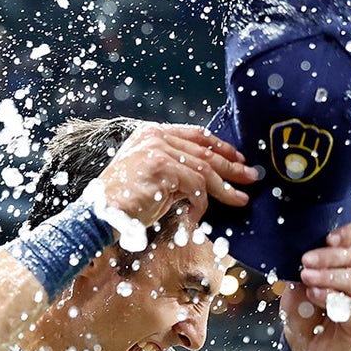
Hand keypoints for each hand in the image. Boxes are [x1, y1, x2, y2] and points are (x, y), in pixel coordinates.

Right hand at [94, 123, 257, 227]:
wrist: (98, 215)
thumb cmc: (123, 203)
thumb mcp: (153, 179)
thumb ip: (177, 171)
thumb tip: (210, 179)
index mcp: (151, 134)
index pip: (195, 135)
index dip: (221, 147)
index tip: (238, 159)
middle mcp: (155, 136)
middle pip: (205, 150)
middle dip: (232, 166)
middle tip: (251, 178)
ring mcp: (158, 150)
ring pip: (204, 169)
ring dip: (225, 188)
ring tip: (240, 199)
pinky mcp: (162, 168)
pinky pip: (195, 186)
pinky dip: (201, 204)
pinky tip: (198, 217)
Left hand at [280, 220, 350, 350]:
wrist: (302, 342)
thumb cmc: (303, 306)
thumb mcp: (298, 280)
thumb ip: (306, 264)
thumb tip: (303, 248)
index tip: (329, 238)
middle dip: (328, 257)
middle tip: (305, 261)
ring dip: (328, 276)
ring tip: (306, 278)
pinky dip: (333, 297)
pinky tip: (315, 295)